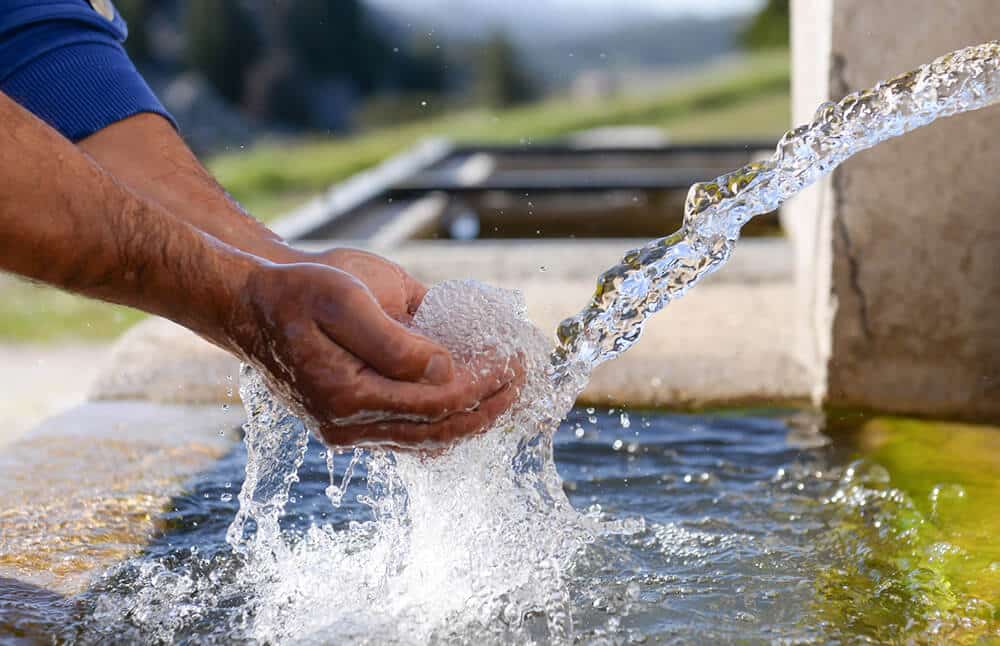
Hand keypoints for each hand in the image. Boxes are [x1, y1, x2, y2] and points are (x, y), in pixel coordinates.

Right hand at [229, 261, 520, 448]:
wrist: (251, 303)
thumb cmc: (296, 291)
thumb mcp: (343, 298)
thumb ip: (394, 340)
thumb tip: (445, 370)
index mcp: (347, 394)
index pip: (436, 403)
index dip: (482, 385)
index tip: (513, 360)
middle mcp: (348, 425)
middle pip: (437, 431)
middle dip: (488, 408)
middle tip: (522, 378)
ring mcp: (348, 430)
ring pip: (426, 441)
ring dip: (472, 420)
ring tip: (507, 394)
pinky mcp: (350, 424)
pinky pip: (409, 436)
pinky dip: (445, 423)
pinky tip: (471, 405)